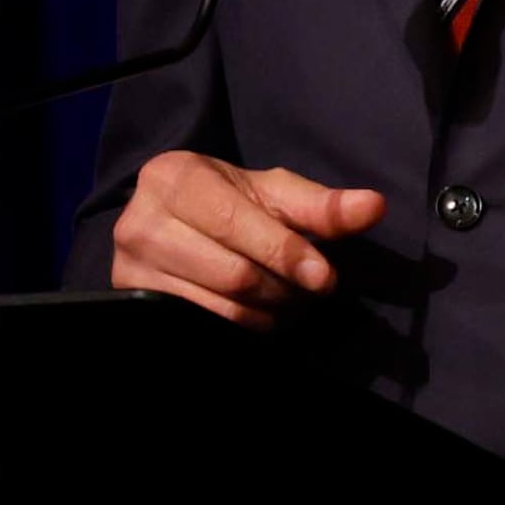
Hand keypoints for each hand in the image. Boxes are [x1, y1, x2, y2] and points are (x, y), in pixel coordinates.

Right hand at [108, 151, 388, 326]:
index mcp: (174, 177)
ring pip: (220, 308)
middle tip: (304, 288)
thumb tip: (373, 206)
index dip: (286, 253)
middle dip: (281, 288)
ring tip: (283, 299)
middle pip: (233, 274)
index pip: (236, 225)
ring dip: (267, 313)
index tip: (324, 277)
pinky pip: (202, 327)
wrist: (173, 220)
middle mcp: (140, 220)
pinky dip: (242, 327)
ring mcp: (130, 267)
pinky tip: (256, 314)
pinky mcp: (132, 300)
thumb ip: (321, 205)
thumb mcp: (272, 195)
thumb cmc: (228, 203)